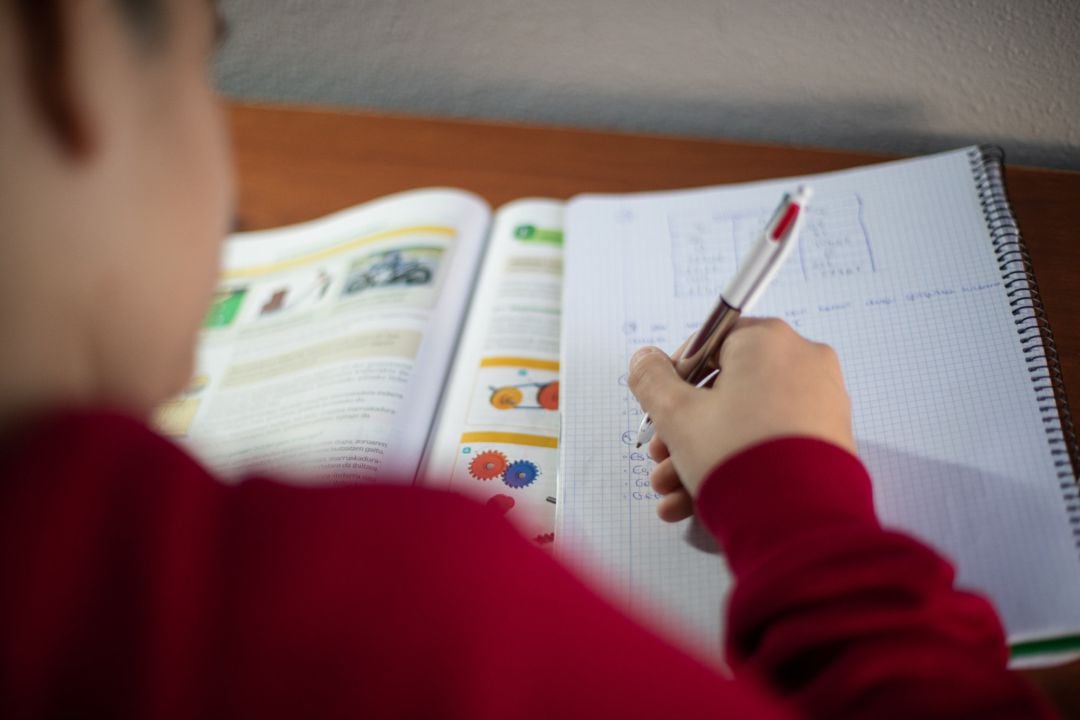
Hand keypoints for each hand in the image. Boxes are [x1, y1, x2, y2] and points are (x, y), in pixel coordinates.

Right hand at [628, 318, 854, 521]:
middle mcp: (802, 362)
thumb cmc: (735, 456)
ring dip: (701, 453)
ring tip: (672, 489)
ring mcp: (821, 402)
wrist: (797, 521)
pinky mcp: (830, 440)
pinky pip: (772, 442)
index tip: (659, 408)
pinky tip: (695, 499)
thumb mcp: (676, 414)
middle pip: (726, 390)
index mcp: (768, 341)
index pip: (709, 344)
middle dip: (684, 428)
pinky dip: (736, 463)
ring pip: (745, 421)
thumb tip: (644, 359)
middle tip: (661, 456)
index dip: (675, 378)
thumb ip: (651, 379)